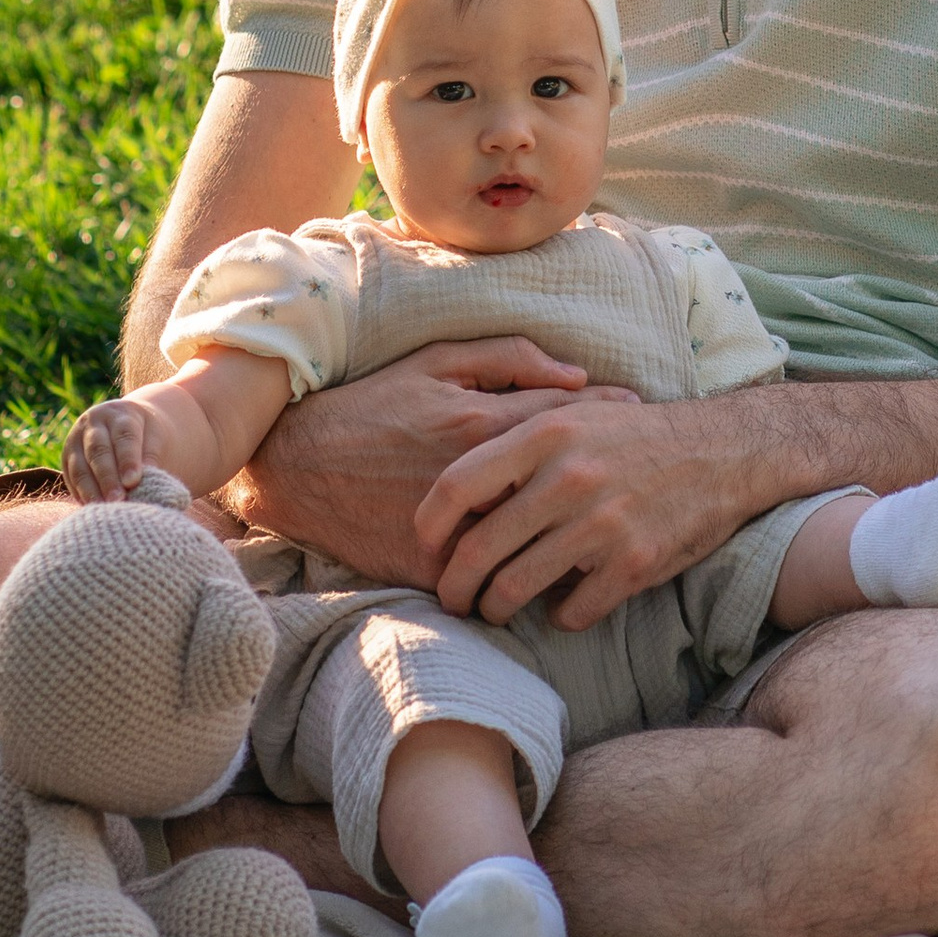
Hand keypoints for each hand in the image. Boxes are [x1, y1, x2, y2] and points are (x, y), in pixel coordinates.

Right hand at [65, 398, 150, 503]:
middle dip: (107, 478)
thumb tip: (147, 480)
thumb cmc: (145, 434)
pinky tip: (92, 508)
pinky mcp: (66, 458)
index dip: (127, 460)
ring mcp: (75, 439)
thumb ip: (151, 455)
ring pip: (80, 466)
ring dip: (91, 490)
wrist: (124, 424)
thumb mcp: (154, 436)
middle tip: (118, 500)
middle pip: (98, 451)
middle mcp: (93, 423)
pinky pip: (71, 478)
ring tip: (103, 509)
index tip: (133, 481)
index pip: (124, 436)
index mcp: (120, 414)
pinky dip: (81, 494)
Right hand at [244, 336, 607, 583]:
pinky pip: (494, 577)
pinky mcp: (432, 570)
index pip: (569, 420)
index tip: (638, 416)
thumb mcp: (437, 361)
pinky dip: (528, 570)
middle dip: (604, 475)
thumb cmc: (374, 405)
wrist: (299, 467)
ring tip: (610, 518)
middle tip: (636, 468)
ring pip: (535, 540)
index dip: (611, 416)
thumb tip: (576, 377)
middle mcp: (476, 482)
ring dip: (575, 530)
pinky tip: (559, 560)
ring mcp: (454, 532)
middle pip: (562, 485)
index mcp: (480, 425)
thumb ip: (509, 359)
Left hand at [417, 394, 757, 632]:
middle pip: (478, 550)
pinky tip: (563, 604)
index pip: (457, 485)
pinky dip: (558, 617)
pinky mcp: (632, 564)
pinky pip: (570, 612)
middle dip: (454, 587)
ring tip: (497, 608)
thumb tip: (460, 491)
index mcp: (546, 433)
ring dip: (497, 608)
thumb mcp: (573, 415)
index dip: (428, 524)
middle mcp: (568, 477)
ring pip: (515, 589)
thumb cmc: (635, 436)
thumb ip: (517, 443)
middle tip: (454, 598)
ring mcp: (601, 524)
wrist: (722, 451)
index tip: (425, 546)